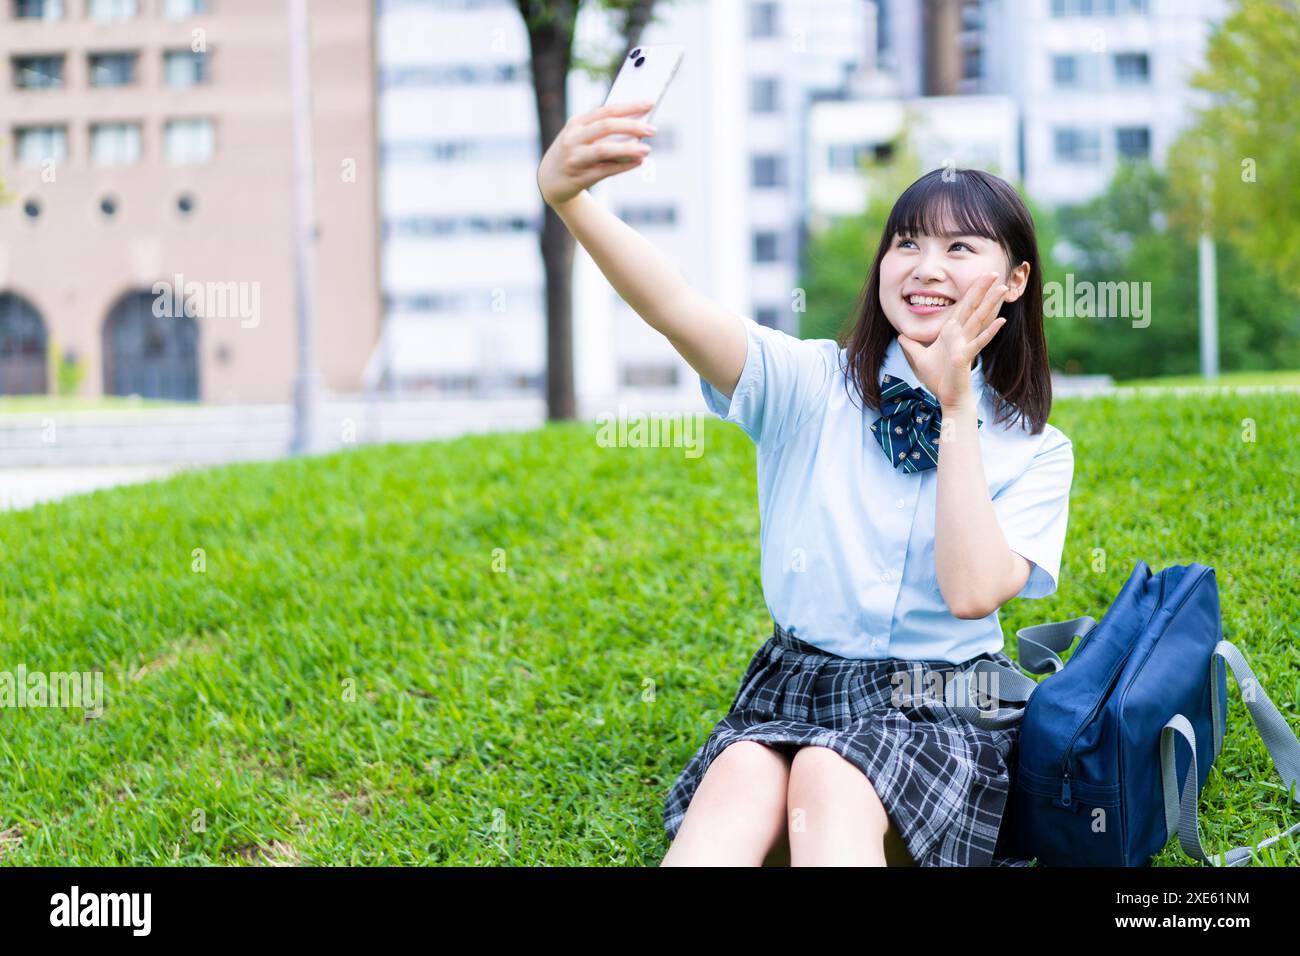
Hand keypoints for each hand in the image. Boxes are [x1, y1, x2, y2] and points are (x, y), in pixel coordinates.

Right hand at [536, 100, 656, 206]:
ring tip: (647, 150)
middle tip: (653, 130)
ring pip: (604, 150)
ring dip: (628, 149)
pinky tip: (638, 162)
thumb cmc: (574, 152)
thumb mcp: (581, 135)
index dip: (630, 107)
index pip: (606, 110)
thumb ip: (602, 129)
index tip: (650, 104)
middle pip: (606, 126)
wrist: (549, 180)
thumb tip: (637, 125)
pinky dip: (624, 166)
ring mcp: (575, 158)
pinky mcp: (579, 177)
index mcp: (576, 123)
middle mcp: (573, 138)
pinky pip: (606, 170)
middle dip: (632, 126)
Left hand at [897, 272, 1007, 409]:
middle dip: (982, 289)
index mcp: (951, 332)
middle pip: (973, 307)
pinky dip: (989, 331)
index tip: (980, 276)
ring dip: (990, 304)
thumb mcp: (919, 357)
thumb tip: (900, 336)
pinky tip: (1001, 320)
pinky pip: (978, 342)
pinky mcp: (965, 357)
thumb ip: (911, 345)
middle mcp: (960, 335)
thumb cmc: (939, 378)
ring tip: (1003, 289)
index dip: (970, 291)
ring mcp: (965, 344)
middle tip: (995, 272)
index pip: (962, 307)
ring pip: (979, 320)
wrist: (948, 397)